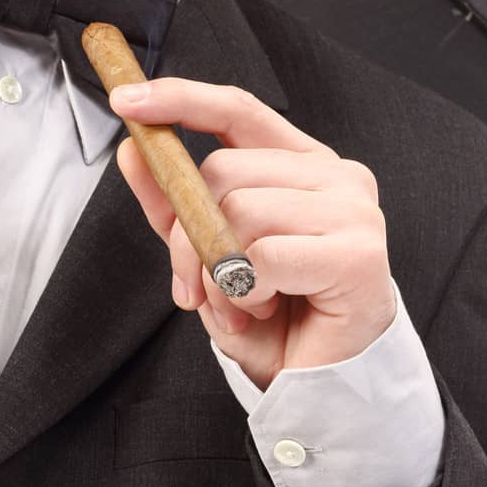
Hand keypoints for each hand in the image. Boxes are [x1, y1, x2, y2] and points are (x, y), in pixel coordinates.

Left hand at [110, 78, 396, 390]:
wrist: (319, 387)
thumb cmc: (273, 316)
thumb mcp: (206, 252)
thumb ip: (173, 201)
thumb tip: (132, 149)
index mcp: (302, 163)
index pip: (236, 110)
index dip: (180, 99)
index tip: (127, 100)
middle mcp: (336, 175)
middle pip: (222, 170)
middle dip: (186, 235)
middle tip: (196, 286)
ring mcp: (354, 210)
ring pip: (237, 211)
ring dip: (215, 274)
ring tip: (237, 305)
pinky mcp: (358, 254)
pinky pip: (262, 257)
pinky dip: (243, 292)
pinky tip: (263, 309)